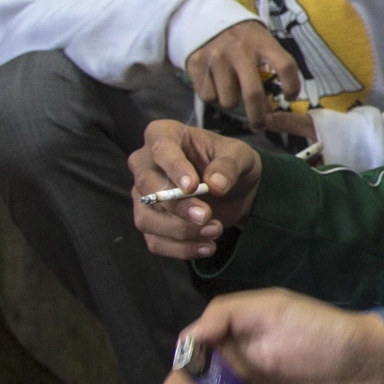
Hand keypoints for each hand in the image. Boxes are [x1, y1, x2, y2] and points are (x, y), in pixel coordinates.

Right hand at [130, 121, 263, 257]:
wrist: (237, 188)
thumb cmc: (231, 162)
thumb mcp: (239, 156)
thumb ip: (228, 165)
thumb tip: (215, 185)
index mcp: (164, 135)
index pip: (160, 148)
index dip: (174, 168)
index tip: (193, 187)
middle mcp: (145, 164)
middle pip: (147, 187)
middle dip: (178, 205)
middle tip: (206, 215)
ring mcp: (143, 196)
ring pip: (146, 218)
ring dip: (180, 230)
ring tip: (215, 230)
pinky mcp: (151, 222)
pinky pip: (155, 241)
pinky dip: (181, 248)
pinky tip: (207, 246)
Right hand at [185, 19, 301, 133]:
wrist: (205, 18)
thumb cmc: (242, 38)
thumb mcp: (259, 45)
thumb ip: (268, 71)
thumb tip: (267, 111)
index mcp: (262, 42)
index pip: (286, 66)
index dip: (292, 86)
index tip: (289, 97)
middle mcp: (239, 49)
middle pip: (253, 94)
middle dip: (258, 117)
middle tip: (260, 125)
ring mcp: (216, 57)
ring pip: (228, 101)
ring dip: (232, 101)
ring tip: (230, 87)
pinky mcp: (196, 64)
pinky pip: (208, 97)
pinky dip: (213, 96)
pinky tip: (214, 82)